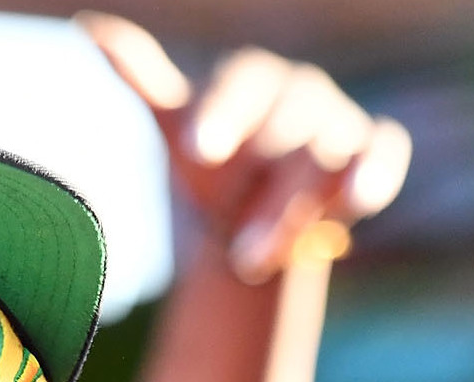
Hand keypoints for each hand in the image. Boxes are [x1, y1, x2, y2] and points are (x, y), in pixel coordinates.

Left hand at [78, 13, 411, 283]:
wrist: (257, 204)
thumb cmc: (216, 163)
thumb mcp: (178, 126)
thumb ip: (144, 80)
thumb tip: (90, 27)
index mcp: (251, 80)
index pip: (238, 85)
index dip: (220, 113)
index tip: (196, 148)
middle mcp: (298, 94)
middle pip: (282, 130)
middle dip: (257, 190)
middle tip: (228, 248)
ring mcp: (338, 123)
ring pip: (320, 159)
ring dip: (290, 211)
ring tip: (251, 262)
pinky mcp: (374, 151)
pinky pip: (383, 155)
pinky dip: (373, 175)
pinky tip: (354, 201)